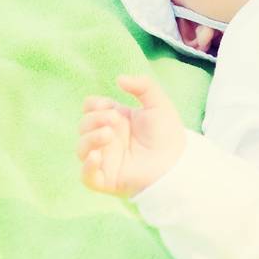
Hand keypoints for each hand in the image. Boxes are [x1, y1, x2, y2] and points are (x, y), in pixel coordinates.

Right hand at [75, 74, 187, 198]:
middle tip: (114, 120)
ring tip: (108, 135)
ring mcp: (105, 159)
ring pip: (81, 148)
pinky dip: (87, 166)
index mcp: (115, 120)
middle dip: (94, 119)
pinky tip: (96, 157)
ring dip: (90, 138)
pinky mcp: (107, 179)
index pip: (90, 108)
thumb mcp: (158, 104)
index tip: (106, 105)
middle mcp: (107, 138)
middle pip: (83, 125)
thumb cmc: (168, 134)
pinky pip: (86, 176)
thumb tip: (119, 79)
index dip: (93, 105)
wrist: (177, 162)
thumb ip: (143, 86)